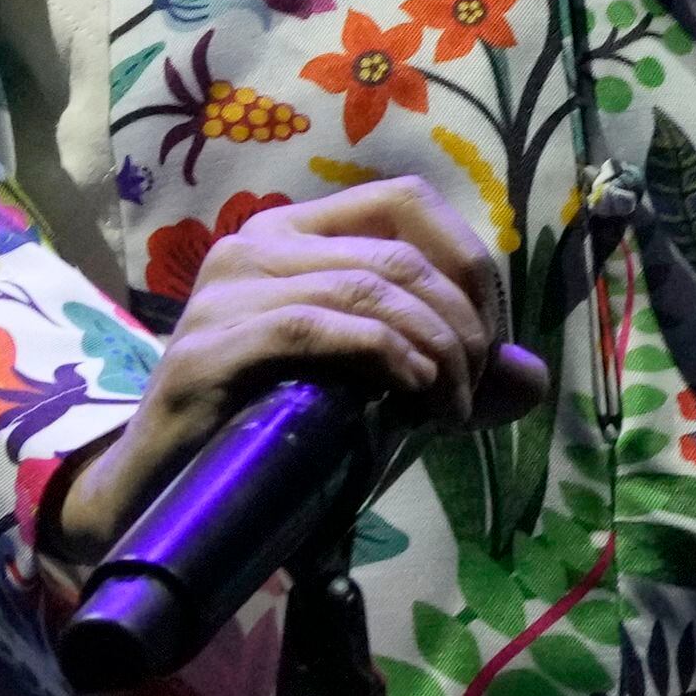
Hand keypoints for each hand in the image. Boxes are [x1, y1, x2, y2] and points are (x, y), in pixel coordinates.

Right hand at [50, 179, 549, 567]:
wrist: (161, 494)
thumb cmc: (267, 431)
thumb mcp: (372, 392)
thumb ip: (447, 374)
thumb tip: (534, 377)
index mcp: (296, 232)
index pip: (406, 200)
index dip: (467, 262)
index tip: (490, 341)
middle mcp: (257, 242)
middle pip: (398, 249)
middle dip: (460, 319)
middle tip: (474, 391)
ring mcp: (227, 289)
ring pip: (366, 285)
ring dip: (432, 348)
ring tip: (448, 408)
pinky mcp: (211, 346)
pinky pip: (315, 325)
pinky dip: (380, 353)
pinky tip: (411, 391)